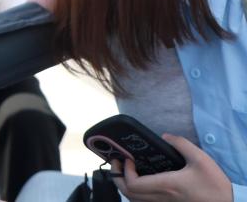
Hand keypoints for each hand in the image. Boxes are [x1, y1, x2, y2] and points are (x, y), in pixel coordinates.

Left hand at [112, 134, 232, 201]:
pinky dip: (136, 193)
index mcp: (167, 185)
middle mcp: (162, 197)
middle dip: (117, 178)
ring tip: (125, 171)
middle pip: (129, 194)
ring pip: (135, 200)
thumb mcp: (200, 158)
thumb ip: (181, 144)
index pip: (133, 184)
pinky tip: (140, 181)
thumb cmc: (214, 184)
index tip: (127, 159)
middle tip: (117, 163)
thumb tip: (165, 136)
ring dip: (125, 186)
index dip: (124, 172)